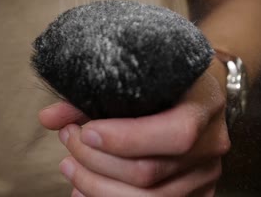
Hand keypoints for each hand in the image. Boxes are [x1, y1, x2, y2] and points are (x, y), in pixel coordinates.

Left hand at [39, 65, 229, 196]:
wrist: (197, 93)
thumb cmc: (164, 80)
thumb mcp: (139, 75)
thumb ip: (92, 96)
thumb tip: (48, 118)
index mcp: (205, 105)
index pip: (175, 134)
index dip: (124, 138)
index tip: (85, 131)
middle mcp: (212, 144)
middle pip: (149, 173)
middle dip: (96, 161)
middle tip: (68, 141)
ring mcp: (206, 175)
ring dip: (97, 186)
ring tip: (69, 165)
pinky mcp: (197, 194)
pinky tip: (84, 191)